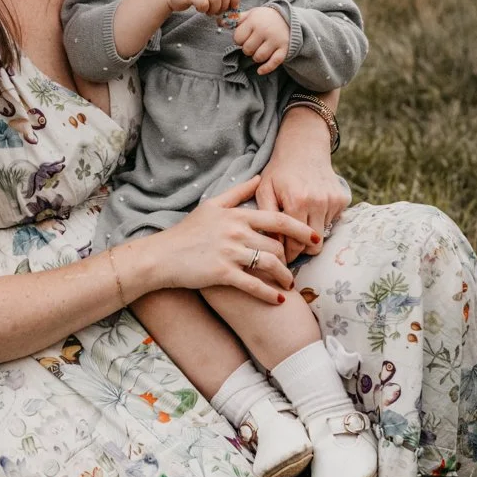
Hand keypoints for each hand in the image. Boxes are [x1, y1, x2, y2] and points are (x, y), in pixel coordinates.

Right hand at [157, 176, 317, 302]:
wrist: (161, 256)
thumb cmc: (187, 231)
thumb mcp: (212, 205)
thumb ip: (238, 191)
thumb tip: (259, 176)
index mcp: (236, 215)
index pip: (277, 218)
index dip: (300, 228)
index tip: (315, 237)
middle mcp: (236, 232)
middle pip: (276, 244)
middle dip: (291, 258)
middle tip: (296, 267)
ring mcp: (229, 253)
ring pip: (269, 264)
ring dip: (284, 277)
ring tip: (289, 285)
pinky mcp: (222, 273)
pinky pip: (253, 285)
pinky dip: (269, 294)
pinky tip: (278, 300)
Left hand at [233, 6, 291, 74]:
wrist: (286, 18)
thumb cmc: (263, 18)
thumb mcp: (250, 15)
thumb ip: (235, 19)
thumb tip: (218, 22)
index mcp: (254, 21)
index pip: (238, 38)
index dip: (239, 40)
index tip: (245, 37)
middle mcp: (264, 30)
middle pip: (247, 49)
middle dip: (247, 49)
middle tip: (252, 44)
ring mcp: (275, 40)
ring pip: (258, 57)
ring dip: (256, 57)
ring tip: (258, 50)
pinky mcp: (284, 48)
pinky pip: (274, 62)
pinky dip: (266, 68)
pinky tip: (260, 71)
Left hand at [256, 116, 350, 256]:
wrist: (303, 147)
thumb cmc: (279, 171)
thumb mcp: (264, 190)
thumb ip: (266, 218)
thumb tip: (273, 245)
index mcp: (297, 202)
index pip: (296, 245)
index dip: (289, 254)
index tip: (282, 256)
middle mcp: (319, 202)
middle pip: (314, 245)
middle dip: (301, 248)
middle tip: (290, 243)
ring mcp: (333, 201)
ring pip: (323, 234)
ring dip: (311, 232)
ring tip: (299, 218)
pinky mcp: (342, 199)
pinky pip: (332, 222)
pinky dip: (321, 220)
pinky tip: (311, 207)